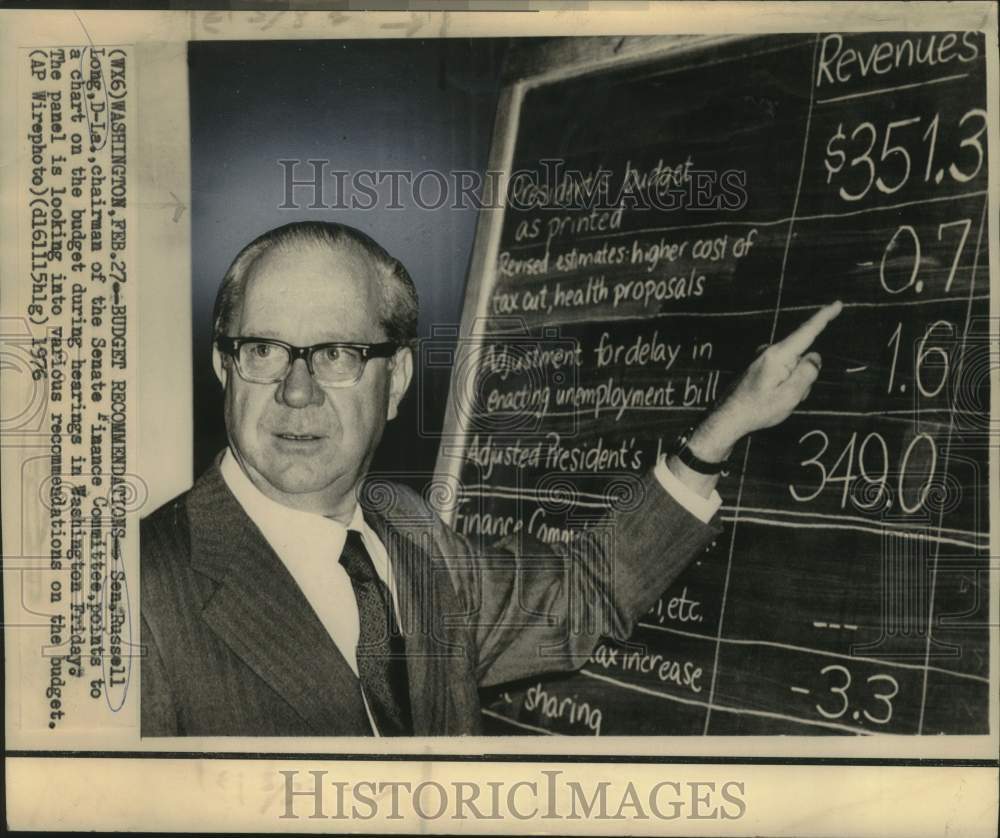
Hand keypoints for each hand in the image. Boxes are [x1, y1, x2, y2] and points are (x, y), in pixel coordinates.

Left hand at [687, 301, 843, 461]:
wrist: (728, 417)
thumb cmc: (758, 409)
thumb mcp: (790, 395)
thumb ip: (807, 373)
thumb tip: (814, 356)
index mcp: (777, 355)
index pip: (807, 332)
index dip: (824, 317)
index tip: (837, 304)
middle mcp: (769, 351)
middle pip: (802, 358)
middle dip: (804, 378)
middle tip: (788, 398)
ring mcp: (762, 357)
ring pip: (793, 368)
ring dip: (793, 384)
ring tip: (775, 400)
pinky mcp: (759, 364)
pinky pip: (782, 372)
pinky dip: (783, 385)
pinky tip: (770, 398)